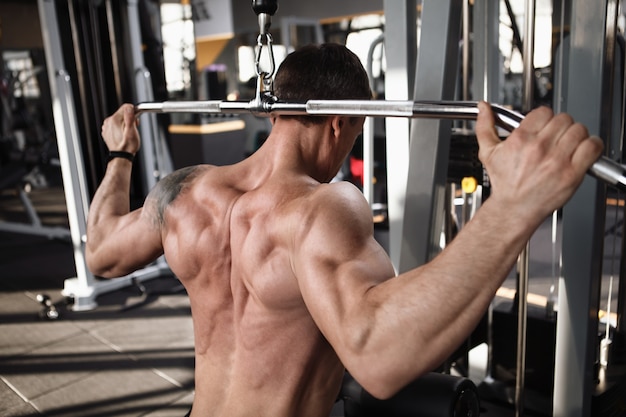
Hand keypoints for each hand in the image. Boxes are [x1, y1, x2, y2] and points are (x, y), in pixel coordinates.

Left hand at [101, 103, 139, 153]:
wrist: (121, 157)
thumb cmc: (127, 146)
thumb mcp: (132, 131)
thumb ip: (130, 118)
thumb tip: (129, 108)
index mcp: (114, 120)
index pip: (126, 107)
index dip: (133, 112)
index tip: (136, 120)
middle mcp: (108, 122)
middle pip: (122, 113)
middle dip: (129, 119)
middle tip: (133, 129)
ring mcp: (106, 127)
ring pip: (119, 119)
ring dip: (125, 124)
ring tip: (127, 133)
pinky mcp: (107, 131)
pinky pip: (115, 125)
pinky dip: (120, 128)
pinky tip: (123, 135)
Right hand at [475, 101, 603, 220]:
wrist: (513, 208)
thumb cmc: (504, 183)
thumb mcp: (488, 153)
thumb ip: (485, 126)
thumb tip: (483, 108)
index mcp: (521, 139)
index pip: (544, 112)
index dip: (545, 118)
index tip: (544, 126)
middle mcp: (540, 148)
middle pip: (564, 119)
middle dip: (561, 126)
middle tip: (557, 136)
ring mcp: (558, 160)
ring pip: (579, 130)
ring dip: (576, 135)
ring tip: (569, 144)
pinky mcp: (572, 173)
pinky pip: (592, 147)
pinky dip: (592, 146)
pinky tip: (583, 150)